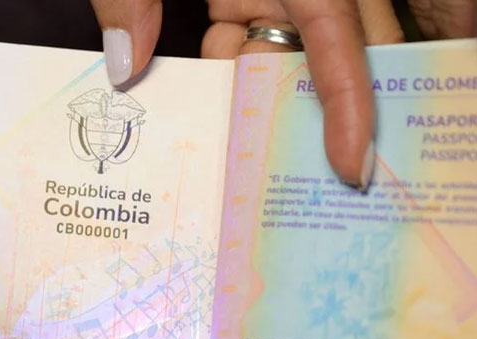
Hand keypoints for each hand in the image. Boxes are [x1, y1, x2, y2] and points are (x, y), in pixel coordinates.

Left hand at [88, 0, 476, 190]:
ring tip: (249, 131)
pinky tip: (221, 90)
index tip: (351, 163)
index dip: (350, 98)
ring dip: (270, 91)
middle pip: (334, 45)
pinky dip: (242, 66)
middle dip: (317, 105)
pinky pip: (260, 31)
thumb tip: (126, 66)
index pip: (336, 29)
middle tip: (306, 171)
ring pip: (298, 45)